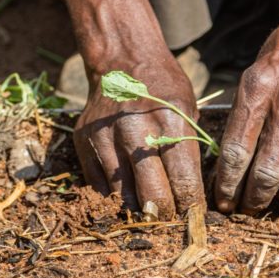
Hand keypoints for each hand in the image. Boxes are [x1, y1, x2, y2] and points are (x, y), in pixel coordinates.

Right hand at [73, 55, 205, 219]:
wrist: (122, 59)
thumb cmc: (163, 87)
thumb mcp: (188, 110)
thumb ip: (189, 150)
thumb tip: (193, 196)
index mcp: (170, 122)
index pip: (183, 181)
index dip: (190, 205)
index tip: (193, 215)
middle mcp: (135, 131)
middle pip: (152, 196)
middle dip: (165, 214)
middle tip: (171, 218)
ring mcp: (106, 137)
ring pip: (124, 197)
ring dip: (138, 210)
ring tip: (150, 212)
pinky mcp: (85, 142)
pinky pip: (99, 186)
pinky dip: (115, 196)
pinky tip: (127, 194)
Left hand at [213, 8, 278, 213]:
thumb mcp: (257, 69)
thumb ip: (245, 110)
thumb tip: (229, 160)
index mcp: (258, 86)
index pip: (236, 150)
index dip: (227, 184)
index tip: (222, 201)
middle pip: (266, 172)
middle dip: (252, 200)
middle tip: (246, 209)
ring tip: (274, 200)